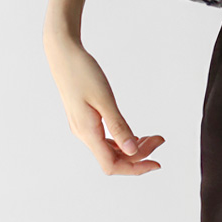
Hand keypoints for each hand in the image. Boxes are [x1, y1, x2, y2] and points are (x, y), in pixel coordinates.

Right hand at [43, 0, 162, 178]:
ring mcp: (82, 127)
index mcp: (87, 132)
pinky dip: (121, 139)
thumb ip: (118, 127)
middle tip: (158, 141)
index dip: (135, 168)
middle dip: (138, 155)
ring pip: (109, 150)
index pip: (112, 165)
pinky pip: (104, 138)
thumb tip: (132, 151)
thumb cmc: (82, 71)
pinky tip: (131, 133)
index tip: (156, 161)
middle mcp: (84, 134)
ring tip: (150, 137)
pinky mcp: (84, 119)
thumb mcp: (104, 98)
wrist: (62, 53)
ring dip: (130, 147)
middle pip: (113, 160)